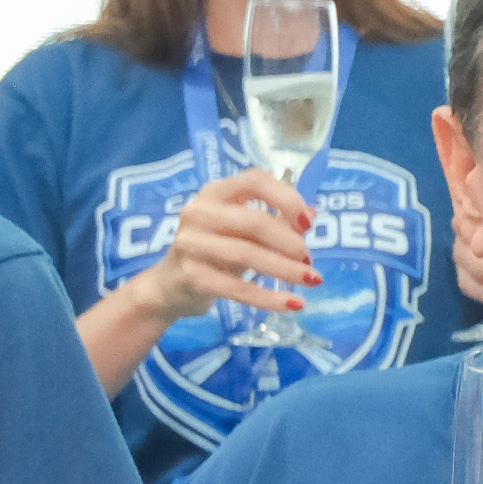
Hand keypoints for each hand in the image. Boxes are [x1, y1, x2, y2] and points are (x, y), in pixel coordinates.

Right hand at [122, 169, 318, 331]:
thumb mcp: (243, 231)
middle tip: (309, 260)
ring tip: (311, 280)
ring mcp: (192, 243)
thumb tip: (312, 214)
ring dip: (286, 269)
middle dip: (290, 242)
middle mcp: (199, 211)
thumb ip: (275, 219)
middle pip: (255, 221)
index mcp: (216, 192)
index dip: (287, 198)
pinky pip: (238, 289)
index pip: (255, 181)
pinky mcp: (192, 275)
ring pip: (248, 254)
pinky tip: (294, 303)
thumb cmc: (215, 251)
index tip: (308, 224)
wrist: (170, 286)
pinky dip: (269, 298)